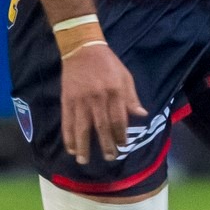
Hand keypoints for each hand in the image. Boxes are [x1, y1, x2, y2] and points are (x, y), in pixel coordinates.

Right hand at [60, 43, 146, 164]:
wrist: (82, 48)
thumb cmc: (108, 63)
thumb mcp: (125, 77)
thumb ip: (132, 97)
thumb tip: (142, 115)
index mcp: (114, 92)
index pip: (119, 120)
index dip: (121, 135)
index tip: (122, 146)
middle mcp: (98, 98)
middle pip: (102, 127)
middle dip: (106, 145)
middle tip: (110, 158)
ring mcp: (80, 100)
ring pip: (82, 128)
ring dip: (83, 146)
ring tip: (83, 161)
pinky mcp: (67, 99)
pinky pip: (67, 121)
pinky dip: (68, 136)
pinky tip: (70, 148)